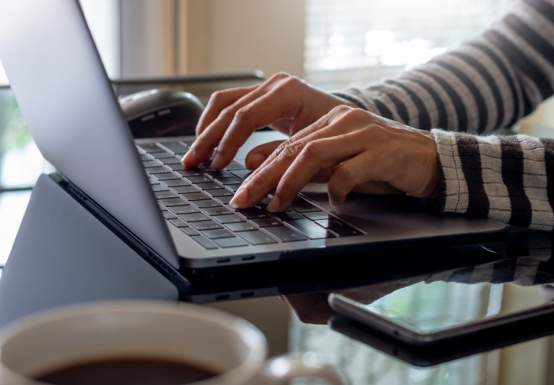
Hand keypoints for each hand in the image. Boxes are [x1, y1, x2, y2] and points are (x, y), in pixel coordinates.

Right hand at [181, 72, 353, 168]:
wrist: (352, 124)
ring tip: (195, 153)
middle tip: (193, 162)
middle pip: (229, 108)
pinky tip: (207, 139)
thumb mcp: (314, 151)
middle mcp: (276, 84)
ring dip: (206, 128)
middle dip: (208, 138)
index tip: (216, 165)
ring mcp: (268, 86)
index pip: (246, 117)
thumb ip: (280, 155)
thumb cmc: (339, 139)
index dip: (227, 143)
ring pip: (224, 102)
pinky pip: (230, 103)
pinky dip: (215, 121)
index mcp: (289, 93)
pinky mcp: (263, 95)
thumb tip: (247, 164)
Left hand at [229, 106, 440, 210]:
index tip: (240, 193)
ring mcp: (362, 134)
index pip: (285, 145)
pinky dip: (336, 189)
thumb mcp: (337, 163)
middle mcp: (342, 122)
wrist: (431, 160)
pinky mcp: (382, 152)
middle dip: (263, 178)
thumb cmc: (381, 163)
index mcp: (329, 122)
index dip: (258, 170)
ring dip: (288, 182)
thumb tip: (256, 164)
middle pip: (292, 149)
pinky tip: (333, 202)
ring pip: (313, 154)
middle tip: (243, 201)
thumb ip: (302, 164)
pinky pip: (349, 171)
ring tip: (275, 205)